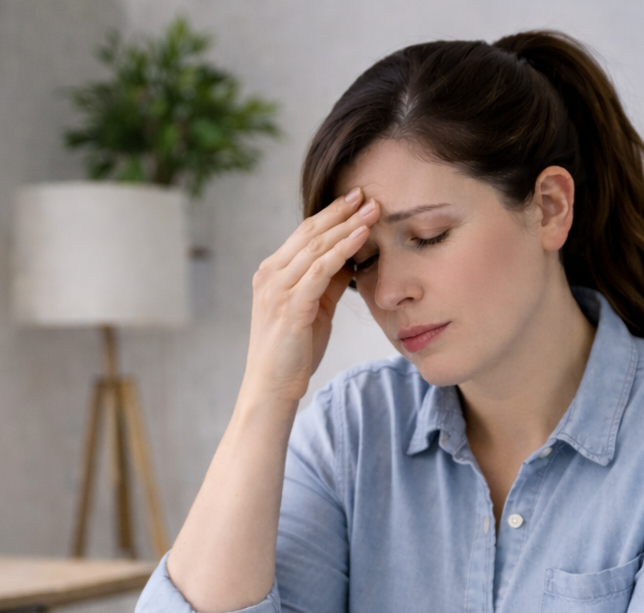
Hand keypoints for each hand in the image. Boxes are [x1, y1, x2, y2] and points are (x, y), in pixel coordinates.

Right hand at [245, 189, 379, 403]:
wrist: (273, 388)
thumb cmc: (293, 353)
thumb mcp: (313, 311)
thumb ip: (327, 284)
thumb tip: (350, 260)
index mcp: (273, 273)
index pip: (304, 234)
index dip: (330, 213)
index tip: (355, 198)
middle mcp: (270, 275)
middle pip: (309, 232)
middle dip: (340, 211)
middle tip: (366, 192)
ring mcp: (277, 289)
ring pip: (315, 247)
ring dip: (346, 225)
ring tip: (372, 209)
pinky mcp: (289, 306)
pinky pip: (320, 270)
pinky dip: (341, 250)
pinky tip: (360, 236)